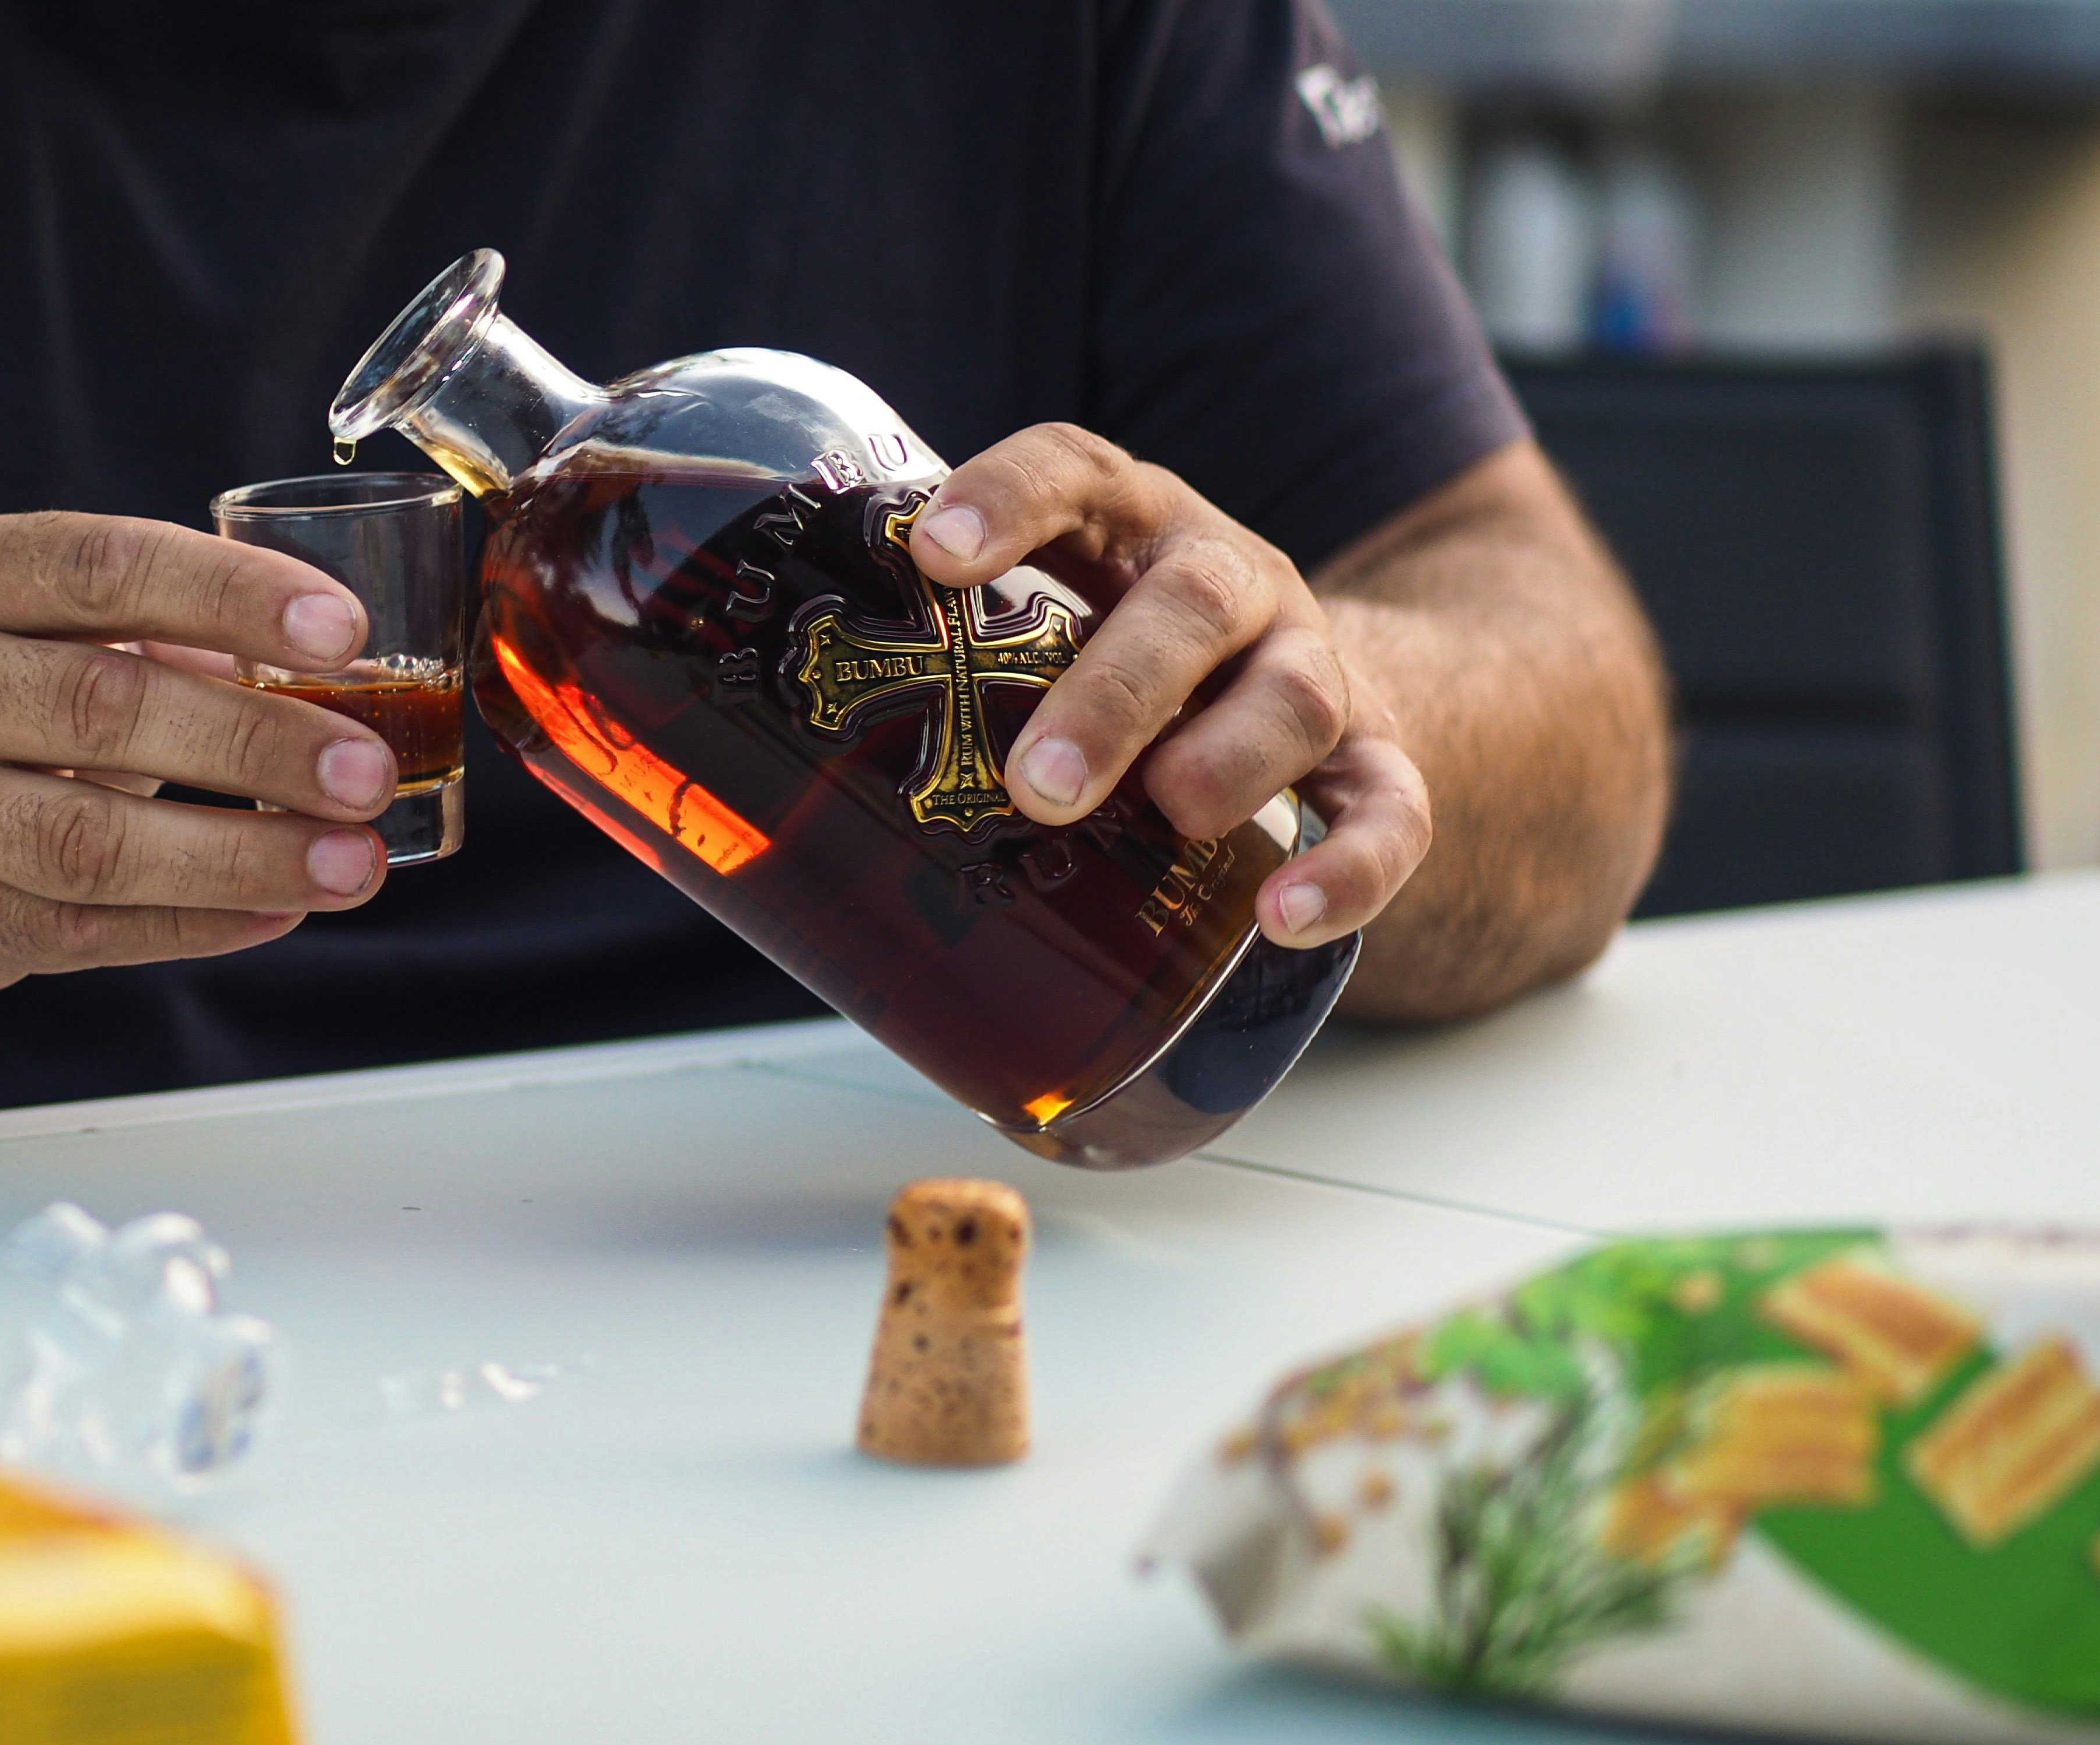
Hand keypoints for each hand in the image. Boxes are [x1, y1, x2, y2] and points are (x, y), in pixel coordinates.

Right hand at [0, 511, 400, 998]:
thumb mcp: (19, 616)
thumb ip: (152, 623)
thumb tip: (327, 664)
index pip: (102, 570)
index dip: (229, 594)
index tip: (339, 628)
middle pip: (103, 708)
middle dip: (254, 742)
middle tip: (365, 768)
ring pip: (94, 843)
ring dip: (240, 856)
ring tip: (350, 860)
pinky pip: (85, 932)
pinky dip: (194, 925)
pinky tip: (279, 910)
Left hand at [906, 424, 1434, 948]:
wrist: (1317, 693)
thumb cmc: (1118, 663)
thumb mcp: (1043, 624)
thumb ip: (932, 657)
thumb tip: (711, 758)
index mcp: (1130, 527)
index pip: (1076, 471)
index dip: (1008, 498)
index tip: (932, 553)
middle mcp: (1230, 581)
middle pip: (1190, 605)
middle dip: (1114, 690)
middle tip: (1037, 782)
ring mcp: (1312, 668)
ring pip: (1293, 695)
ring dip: (1226, 760)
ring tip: (1167, 820)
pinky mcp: (1378, 762)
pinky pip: (1388, 810)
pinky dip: (1349, 864)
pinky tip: (1288, 917)